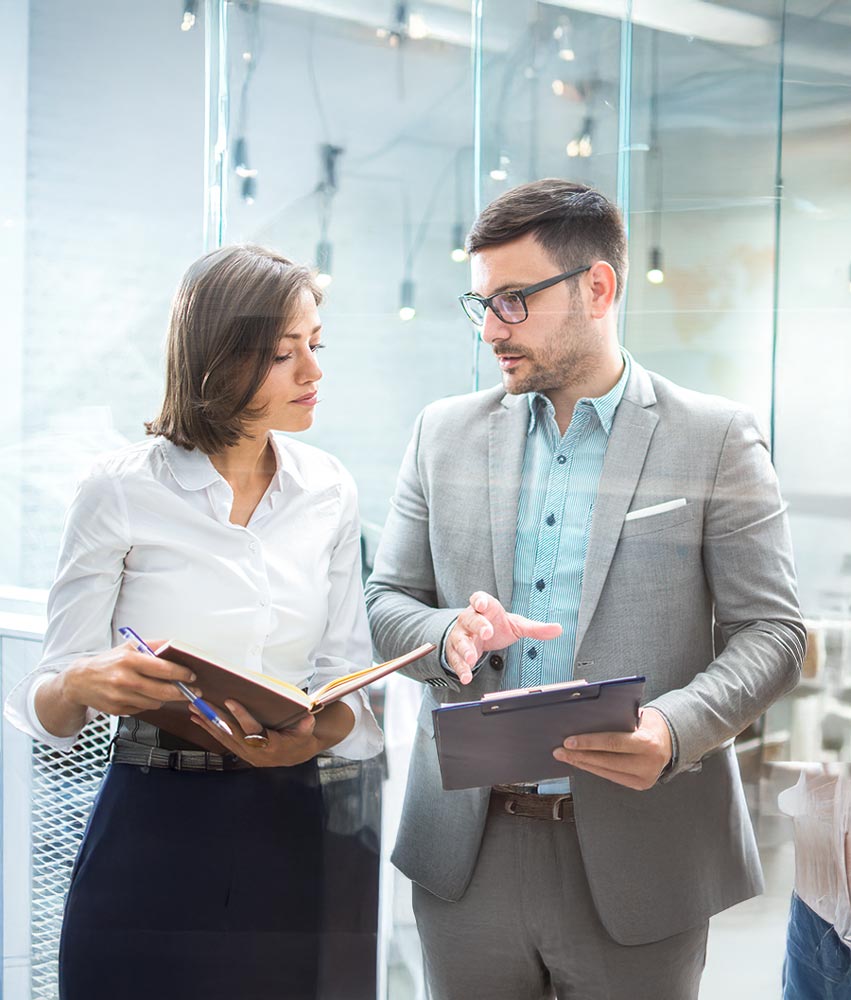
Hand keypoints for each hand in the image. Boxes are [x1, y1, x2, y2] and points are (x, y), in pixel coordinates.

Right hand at [61, 640, 197, 715]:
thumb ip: (153, 645)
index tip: (192, 676)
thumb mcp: (129, 647)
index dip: (182, 674)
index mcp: (129, 660)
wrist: (79, 681)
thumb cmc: (108, 662)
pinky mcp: (118, 710)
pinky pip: (143, 709)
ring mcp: (120, 697)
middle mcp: (125, 679)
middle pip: (163, 691)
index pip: (163, 669)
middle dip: (182, 692)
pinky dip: (149, 703)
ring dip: (164, 698)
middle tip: (193, 691)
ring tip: (164, 690)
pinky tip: (144, 695)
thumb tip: (176, 645)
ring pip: (155, 702)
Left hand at [189, 699, 319, 767]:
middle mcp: (255, 752)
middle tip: (201, 704)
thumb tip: (307, 717)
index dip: (242, 716)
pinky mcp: (239, 751)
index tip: (230, 701)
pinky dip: (209, 729)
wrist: (294, 755)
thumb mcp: (306, 732)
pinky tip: (199, 719)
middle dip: (215, 717)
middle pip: (232, 733)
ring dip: (207, 723)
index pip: (254, 731)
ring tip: (194, 709)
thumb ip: (305, 726)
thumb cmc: (299, 740)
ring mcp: (245, 753)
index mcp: (271, 746)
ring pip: (223, 737)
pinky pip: (221, 739)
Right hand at [445, 591, 561, 683]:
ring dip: (465, 649)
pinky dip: (460, 668)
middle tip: (486, 633)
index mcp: (485, 609)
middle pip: (471, 619)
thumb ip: (535, 628)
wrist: (476, 636)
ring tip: (471, 659)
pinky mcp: (455, 651)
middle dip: (478, 626)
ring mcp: (461, 635)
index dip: (480, 600)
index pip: (479, 599)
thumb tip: (558, 629)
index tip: (483, 604)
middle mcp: (470, 619)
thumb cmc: (495, 625)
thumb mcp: (516, 625)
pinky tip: (466, 676)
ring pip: (460, 640)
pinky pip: (455, 659)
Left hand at [552, 707, 672, 790]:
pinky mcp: (640, 785)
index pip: (613, 743)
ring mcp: (645, 778)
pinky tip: (581, 762)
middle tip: (559, 751)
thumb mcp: (637, 716)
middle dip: (579, 756)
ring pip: (606, 772)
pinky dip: (594, 768)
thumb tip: (584, 722)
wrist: (671, 740)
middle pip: (606, 761)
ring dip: (583, 764)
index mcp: (647, 742)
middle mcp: (648, 763)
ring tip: (565, 757)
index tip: (568, 741)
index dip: (588, 743)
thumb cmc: (650, 724)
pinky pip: (611, 776)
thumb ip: (616, 720)